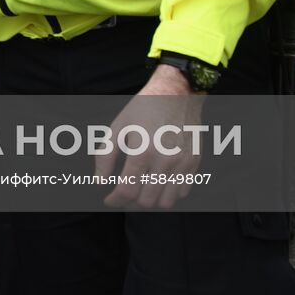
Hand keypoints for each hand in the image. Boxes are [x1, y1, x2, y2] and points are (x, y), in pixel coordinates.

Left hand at [96, 64, 205, 209]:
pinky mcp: (194, 163)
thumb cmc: (145, 107)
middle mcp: (165, 160)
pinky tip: (159, 183)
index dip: (114, 200)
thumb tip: (99, 182)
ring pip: (166, 202)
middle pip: (146, 201)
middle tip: (124, 193)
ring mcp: (182, 163)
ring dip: (151, 201)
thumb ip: (105, 155)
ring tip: (141, 190)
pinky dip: (169, 193)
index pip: (127, 190)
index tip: (109, 200)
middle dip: (130, 202)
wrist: (177, 92)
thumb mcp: (119, 126)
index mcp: (142, 151)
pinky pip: (183, 192)